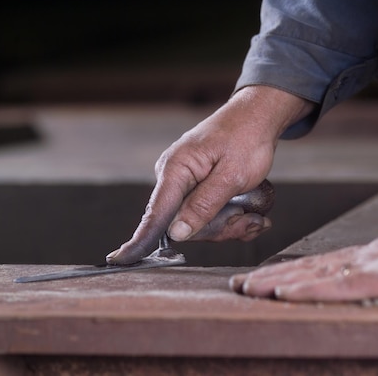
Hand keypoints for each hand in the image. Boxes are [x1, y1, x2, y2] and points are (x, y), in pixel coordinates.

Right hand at [106, 86, 314, 264]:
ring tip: (254, 213)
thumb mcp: (232, 175)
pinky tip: (250, 213)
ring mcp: (185, 184)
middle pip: (185, 225)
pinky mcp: (197, 188)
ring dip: (231, 223)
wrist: (257, 117)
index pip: (155, 213)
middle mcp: (175, 178)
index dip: (140, 240)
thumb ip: (204, 205)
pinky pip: (209, 215)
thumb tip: (176, 234)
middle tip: (250, 218)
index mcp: (176, 170)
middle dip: (220, 227)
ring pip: (201, 224)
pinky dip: (232, 218)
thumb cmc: (247, 138)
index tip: (120, 260)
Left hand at [230, 223, 377, 302]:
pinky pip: (346, 286)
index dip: (286, 274)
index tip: (258, 282)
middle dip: (271, 280)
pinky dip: (314, 290)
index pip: (319, 268)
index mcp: (370, 260)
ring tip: (248, 290)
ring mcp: (377, 267)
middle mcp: (365, 261)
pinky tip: (289, 294)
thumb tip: (365, 283)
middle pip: (309, 270)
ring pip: (318, 276)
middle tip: (238, 286)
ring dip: (280, 284)